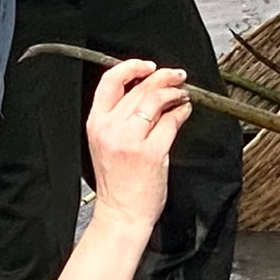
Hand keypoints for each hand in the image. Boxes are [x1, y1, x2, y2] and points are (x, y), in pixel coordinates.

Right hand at [82, 59, 190, 234]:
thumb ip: (119, 118)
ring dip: (174, 92)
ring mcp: (131, 141)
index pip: (110, 81)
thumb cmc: (117, 182)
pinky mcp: (151, 153)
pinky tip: (184, 112)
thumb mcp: (106, 144)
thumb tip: (146, 92)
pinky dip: (181, 112)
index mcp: (96, 124)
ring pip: (156, 100)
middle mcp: (110, 129)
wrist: (121, 213)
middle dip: (163, 77)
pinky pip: (171, 121)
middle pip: (139, 88)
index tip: (148, 66)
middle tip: (177, 76)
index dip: (131, 66)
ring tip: (182, 94)